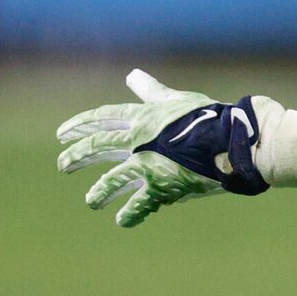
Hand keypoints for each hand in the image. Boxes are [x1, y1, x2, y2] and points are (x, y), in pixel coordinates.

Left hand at [56, 70, 266, 227]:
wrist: (233, 141)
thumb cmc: (208, 116)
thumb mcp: (175, 100)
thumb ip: (150, 91)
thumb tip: (132, 75)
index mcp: (141, 116)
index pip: (102, 118)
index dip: (79, 125)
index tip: (62, 134)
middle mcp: (138, 140)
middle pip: (98, 147)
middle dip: (77, 156)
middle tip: (62, 165)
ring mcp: (148, 164)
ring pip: (113, 179)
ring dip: (100, 191)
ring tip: (91, 201)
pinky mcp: (163, 186)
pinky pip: (141, 203)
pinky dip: (131, 213)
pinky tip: (122, 220)